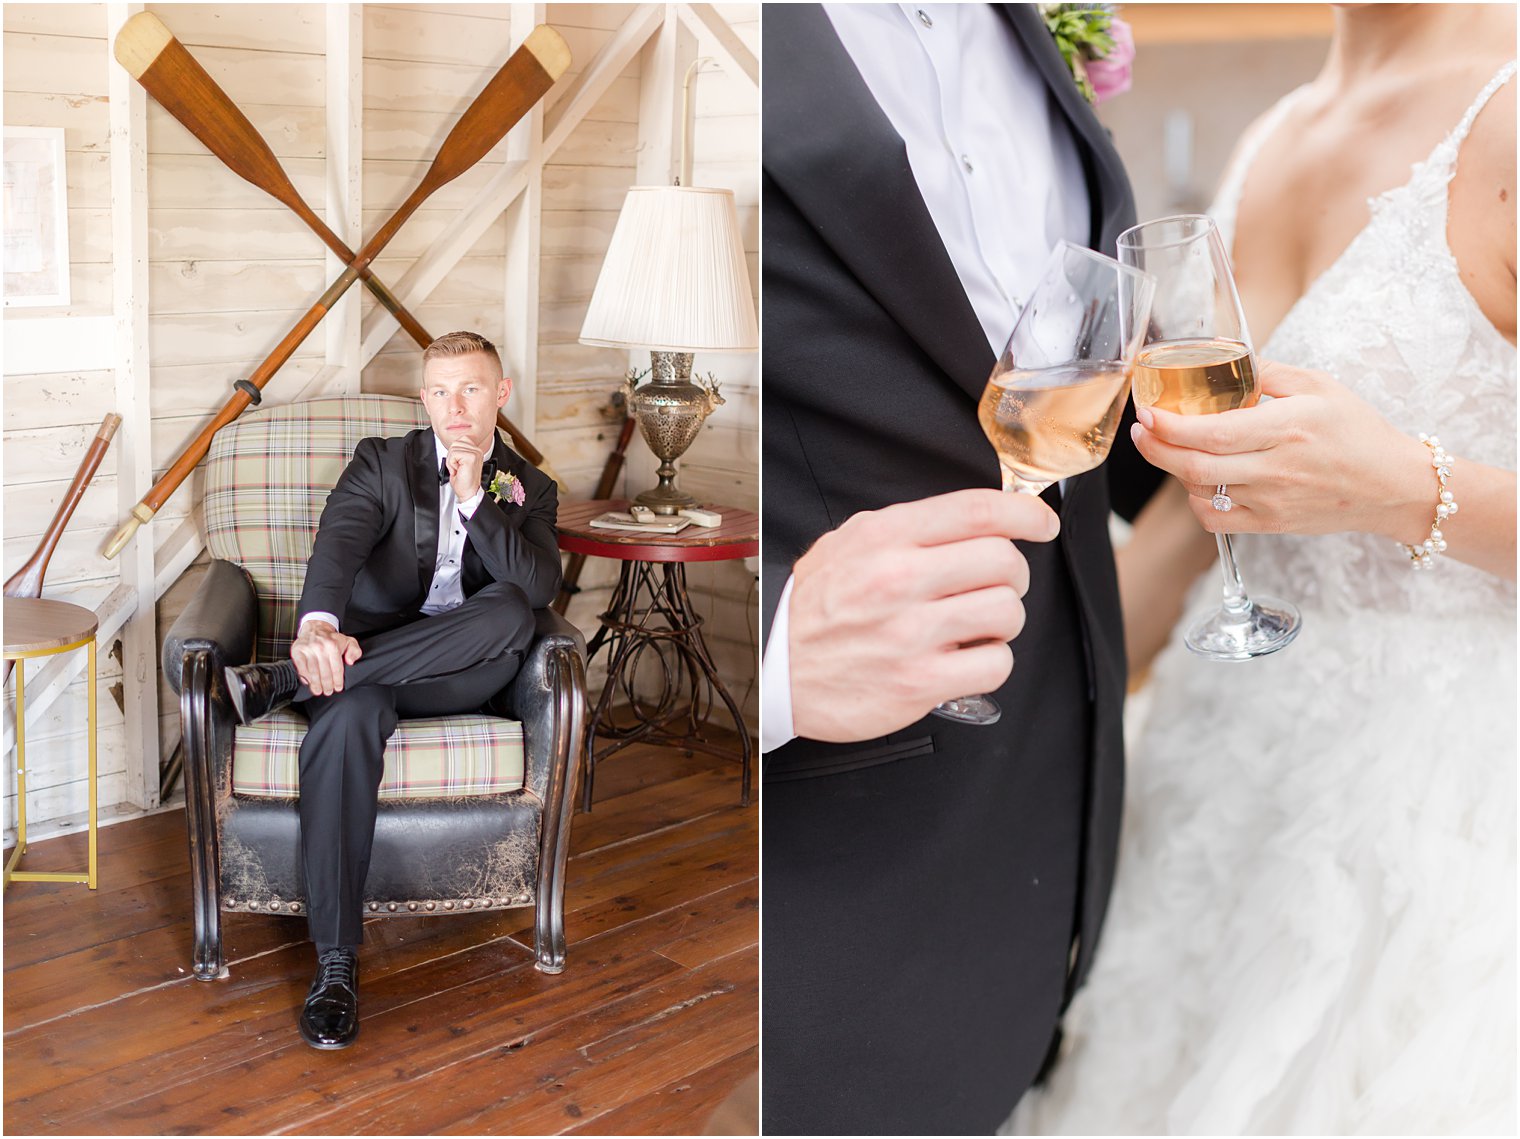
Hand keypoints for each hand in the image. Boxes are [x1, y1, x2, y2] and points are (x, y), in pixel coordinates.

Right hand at [291, 620, 361, 696]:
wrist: (315, 628)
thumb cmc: (332, 639)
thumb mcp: (349, 641)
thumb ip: (354, 651)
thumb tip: (350, 661)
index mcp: (333, 646)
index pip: (336, 668)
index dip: (337, 680)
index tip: (338, 688)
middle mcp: (320, 647)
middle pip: (324, 672)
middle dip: (327, 685)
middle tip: (328, 692)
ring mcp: (308, 649)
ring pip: (313, 671)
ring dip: (316, 684)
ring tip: (318, 691)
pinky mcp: (298, 651)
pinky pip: (301, 667)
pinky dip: (304, 676)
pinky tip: (308, 682)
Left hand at [445, 438, 487, 500]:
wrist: (468, 493)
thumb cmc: (464, 481)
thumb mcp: (460, 461)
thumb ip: (459, 450)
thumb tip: (454, 444)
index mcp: (476, 450)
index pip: (460, 440)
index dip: (454, 452)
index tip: (459, 463)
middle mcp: (477, 451)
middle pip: (455, 443)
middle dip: (451, 457)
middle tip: (458, 467)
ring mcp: (475, 453)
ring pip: (453, 448)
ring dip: (451, 461)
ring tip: (458, 469)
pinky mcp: (471, 457)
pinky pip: (454, 454)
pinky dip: (452, 464)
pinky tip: (458, 470)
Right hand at [787, 488, 1059, 742]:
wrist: (778, 671)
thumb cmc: (817, 608)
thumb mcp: (848, 543)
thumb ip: (908, 527)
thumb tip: (977, 517)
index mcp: (885, 538)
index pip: (977, 510)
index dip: (1025, 512)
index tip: (1042, 522)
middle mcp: (899, 580)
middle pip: (1005, 561)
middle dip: (1013, 574)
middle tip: (996, 584)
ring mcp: (911, 634)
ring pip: (1008, 612)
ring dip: (1003, 619)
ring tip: (975, 624)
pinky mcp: (920, 683)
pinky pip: (996, 664)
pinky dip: (991, 661)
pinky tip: (966, 657)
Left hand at [1129, 360, 1431, 541]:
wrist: (1393, 485)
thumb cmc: (1358, 431)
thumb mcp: (1320, 386)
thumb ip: (1268, 373)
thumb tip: (1226, 356)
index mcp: (1287, 428)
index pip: (1213, 432)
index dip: (1171, 426)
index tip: (1148, 414)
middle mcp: (1275, 468)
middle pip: (1195, 466)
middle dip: (1156, 449)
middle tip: (1141, 431)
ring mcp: (1272, 501)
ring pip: (1201, 491)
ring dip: (1176, 470)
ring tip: (1169, 448)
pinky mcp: (1271, 524)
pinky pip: (1216, 520)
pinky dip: (1197, 502)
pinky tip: (1199, 482)